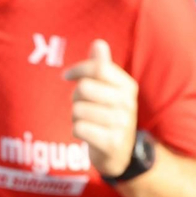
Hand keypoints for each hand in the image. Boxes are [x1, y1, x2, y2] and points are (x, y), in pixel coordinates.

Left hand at [64, 40, 138, 176]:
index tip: (67, 76)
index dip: (78, 70)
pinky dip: (77, 130)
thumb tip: (98, 43)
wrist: (122, 153)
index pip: (99, 68)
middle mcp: (128, 103)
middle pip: (85, 88)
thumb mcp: (111, 90)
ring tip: (87, 121)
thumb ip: (103, 66)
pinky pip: (79, 128)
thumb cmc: (110, 115)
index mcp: (128, 86)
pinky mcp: (112, 142)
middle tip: (81, 104)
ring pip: (78, 110)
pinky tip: (88, 133)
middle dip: (76, 96)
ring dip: (76, 116)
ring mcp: (121, 123)